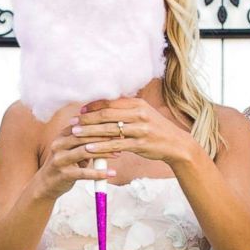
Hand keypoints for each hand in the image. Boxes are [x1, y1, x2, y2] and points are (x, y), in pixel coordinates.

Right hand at [32, 130, 115, 200]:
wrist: (46, 184)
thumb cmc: (64, 164)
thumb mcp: (72, 149)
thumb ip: (85, 140)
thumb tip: (109, 132)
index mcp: (62, 136)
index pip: (82, 125)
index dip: (100, 124)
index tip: (116, 124)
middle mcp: (58, 145)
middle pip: (84, 136)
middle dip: (104, 136)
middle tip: (121, 137)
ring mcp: (60, 159)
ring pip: (85, 152)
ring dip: (104, 152)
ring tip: (119, 153)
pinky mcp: (64, 174)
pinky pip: (85, 173)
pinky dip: (99, 173)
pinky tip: (112, 173)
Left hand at [72, 98, 196, 166]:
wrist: (176, 144)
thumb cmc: (157, 129)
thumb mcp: (144, 114)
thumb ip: (127, 109)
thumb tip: (105, 106)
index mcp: (138, 104)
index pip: (110, 102)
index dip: (93, 106)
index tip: (80, 110)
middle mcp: (139, 114)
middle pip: (107, 114)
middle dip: (87, 118)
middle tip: (72, 122)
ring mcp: (140, 129)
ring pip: (109, 129)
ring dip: (90, 131)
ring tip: (76, 133)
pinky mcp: (140, 144)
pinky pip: (116, 145)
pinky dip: (101, 147)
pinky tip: (90, 148)